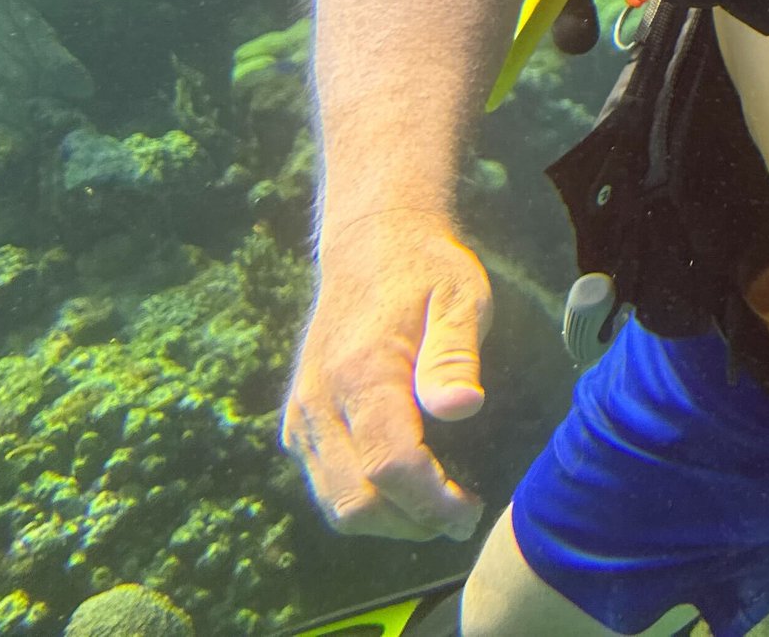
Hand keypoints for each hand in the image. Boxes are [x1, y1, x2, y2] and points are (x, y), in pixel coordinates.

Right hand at [282, 209, 491, 540]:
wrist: (370, 246)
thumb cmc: (426, 272)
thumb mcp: (460, 297)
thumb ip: (455, 355)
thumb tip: (462, 408)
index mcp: (361, 371)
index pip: (390, 465)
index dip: (431, 502)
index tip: (470, 511)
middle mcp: (320, 400)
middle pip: (357, 501)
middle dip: (413, 522)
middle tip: (463, 515)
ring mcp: (302, 415)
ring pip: (336, 504)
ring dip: (390, 521)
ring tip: (440, 506)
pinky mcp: (298, 424)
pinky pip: (324, 486)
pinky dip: (365, 502)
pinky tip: (408, 487)